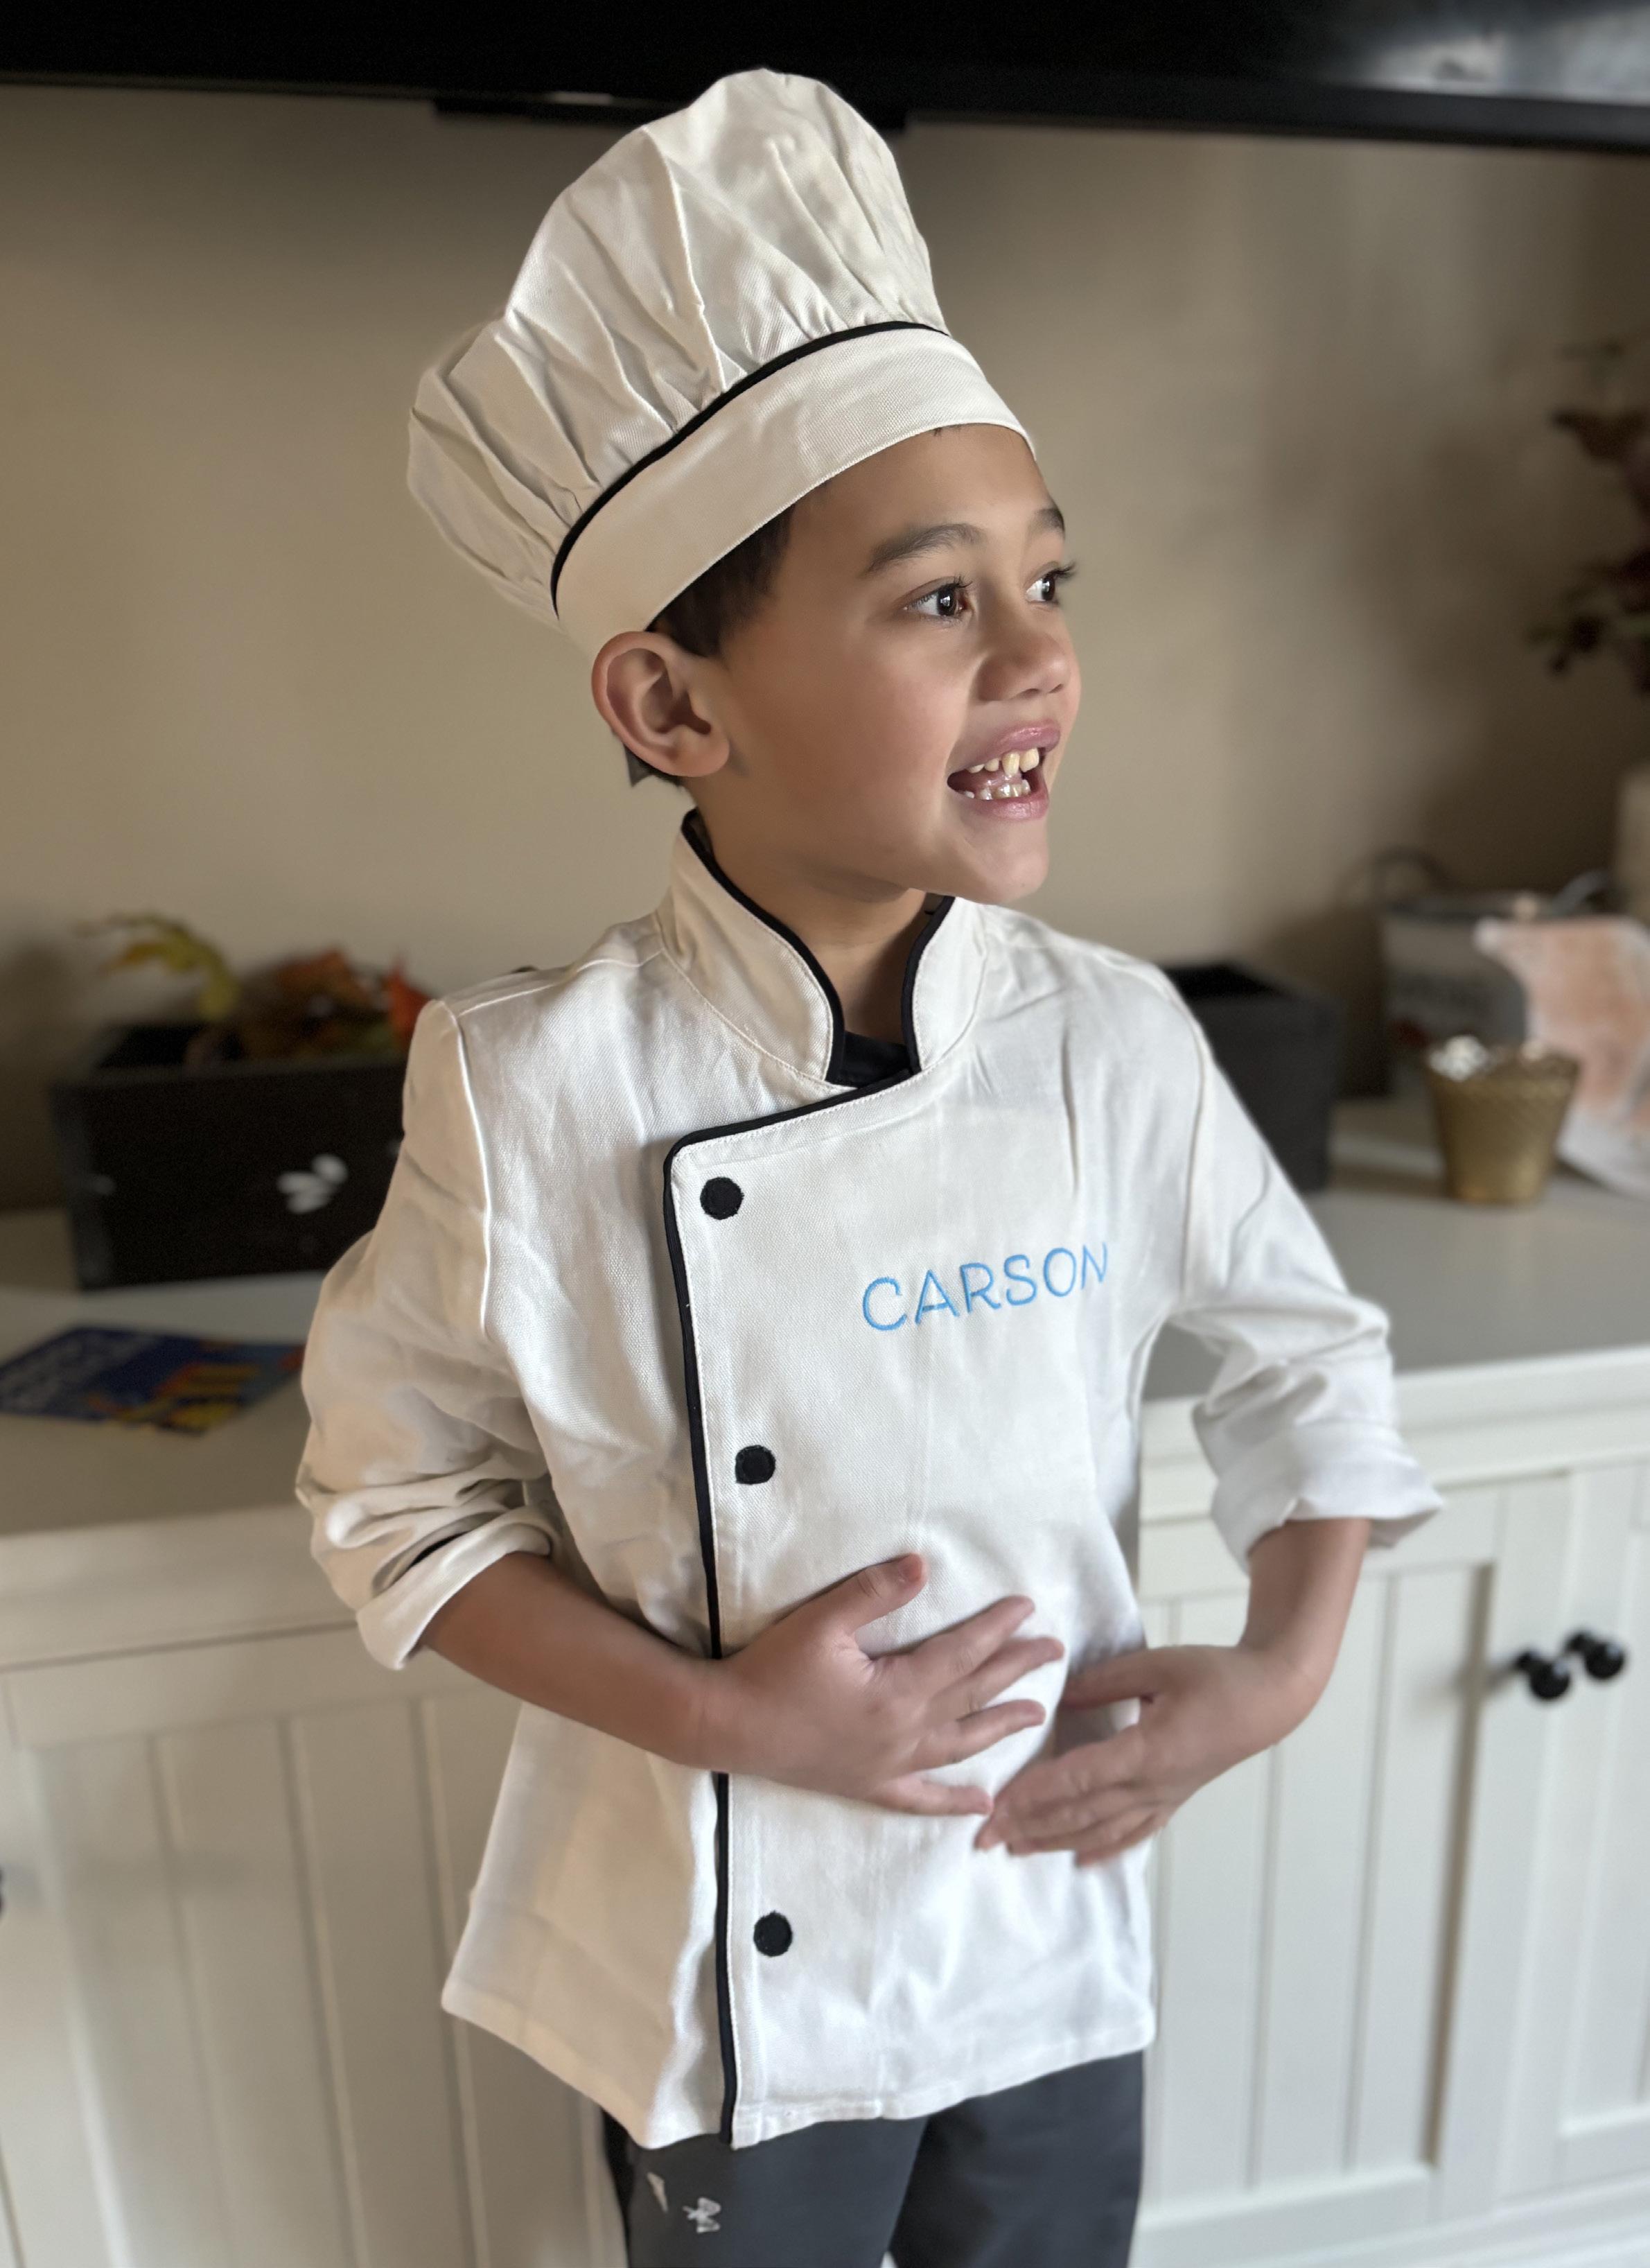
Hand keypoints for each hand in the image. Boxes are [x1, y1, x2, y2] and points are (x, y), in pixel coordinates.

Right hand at [704, 1553, 1064, 1816]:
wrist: (728, 1726)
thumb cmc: (772, 1669)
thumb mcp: (821, 1620)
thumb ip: (874, 1592)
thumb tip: (923, 1567)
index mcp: (898, 1692)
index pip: (962, 1654)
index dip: (997, 1629)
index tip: (1028, 1609)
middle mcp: (904, 1734)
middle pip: (973, 1696)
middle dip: (1015, 1670)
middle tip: (1054, 1652)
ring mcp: (889, 1765)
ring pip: (960, 1744)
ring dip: (1001, 1727)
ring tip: (1037, 1713)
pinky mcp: (868, 1784)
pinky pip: (920, 1799)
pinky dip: (953, 1802)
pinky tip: (982, 1805)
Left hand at [973, 1639, 1323, 1863]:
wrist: (1269, 1700)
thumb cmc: (1216, 1676)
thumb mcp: (1158, 1666)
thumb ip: (1104, 1681)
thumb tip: (1060, 1693)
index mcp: (1147, 1751)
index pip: (1078, 1778)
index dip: (1034, 1794)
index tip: (996, 1806)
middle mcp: (1152, 1785)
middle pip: (1080, 1813)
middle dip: (1029, 1826)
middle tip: (985, 1839)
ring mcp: (1164, 1797)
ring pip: (1101, 1830)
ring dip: (1055, 1841)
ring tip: (1016, 1850)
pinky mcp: (1174, 1799)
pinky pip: (1133, 1833)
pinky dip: (1103, 1849)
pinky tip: (1080, 1860)